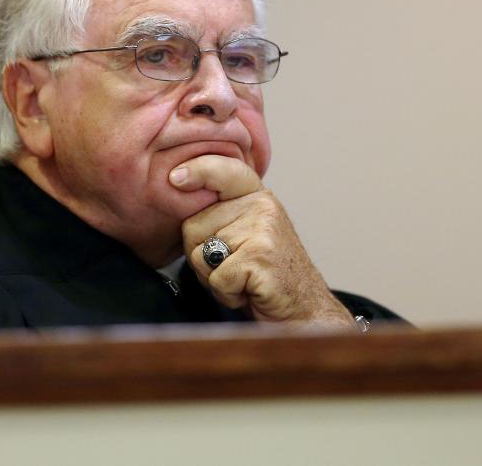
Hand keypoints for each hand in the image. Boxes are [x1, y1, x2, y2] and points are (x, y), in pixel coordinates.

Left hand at [170, 155, 354, 328]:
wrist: (306, 311)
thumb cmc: (267, 276)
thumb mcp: (247, 234)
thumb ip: (222, 215)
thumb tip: (179, 192)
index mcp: (257, 196)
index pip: (223, 171)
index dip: (198, 170)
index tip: (176, 177)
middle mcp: (262, 206)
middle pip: (192, 225)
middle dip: (201, 256)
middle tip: (233, 268)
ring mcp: (262, 229)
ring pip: (199, 254)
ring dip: (213, 278)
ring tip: (243, 279)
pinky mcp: (260, 255)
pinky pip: (216, 278)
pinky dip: (227, 294)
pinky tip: (249, 291)